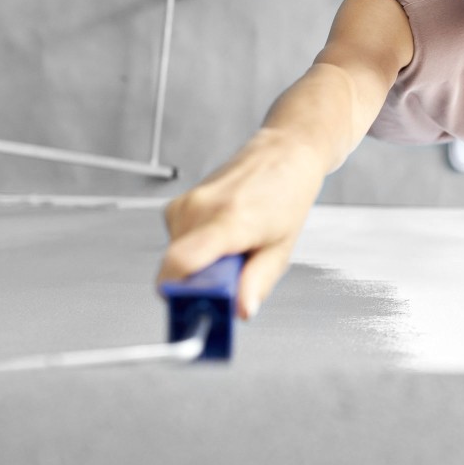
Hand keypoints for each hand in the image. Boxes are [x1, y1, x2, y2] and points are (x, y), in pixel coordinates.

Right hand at [156, 128, 325, 319]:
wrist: (283, 154)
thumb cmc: (287, 194)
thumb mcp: (282, 248)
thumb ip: (257, 282)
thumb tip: (240, 310)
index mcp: (229, 220)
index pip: (180, 263)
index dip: (181, 293)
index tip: (201, 304)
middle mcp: (199, 208)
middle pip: (177, 268)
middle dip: (200, 283)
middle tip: (233, 273)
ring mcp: (185, 203)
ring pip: (176, 258)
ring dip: (202, 265)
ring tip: (234, 249)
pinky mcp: (178, 204)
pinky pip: (178, 243)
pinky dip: (198, 249)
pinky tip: (223, 237)